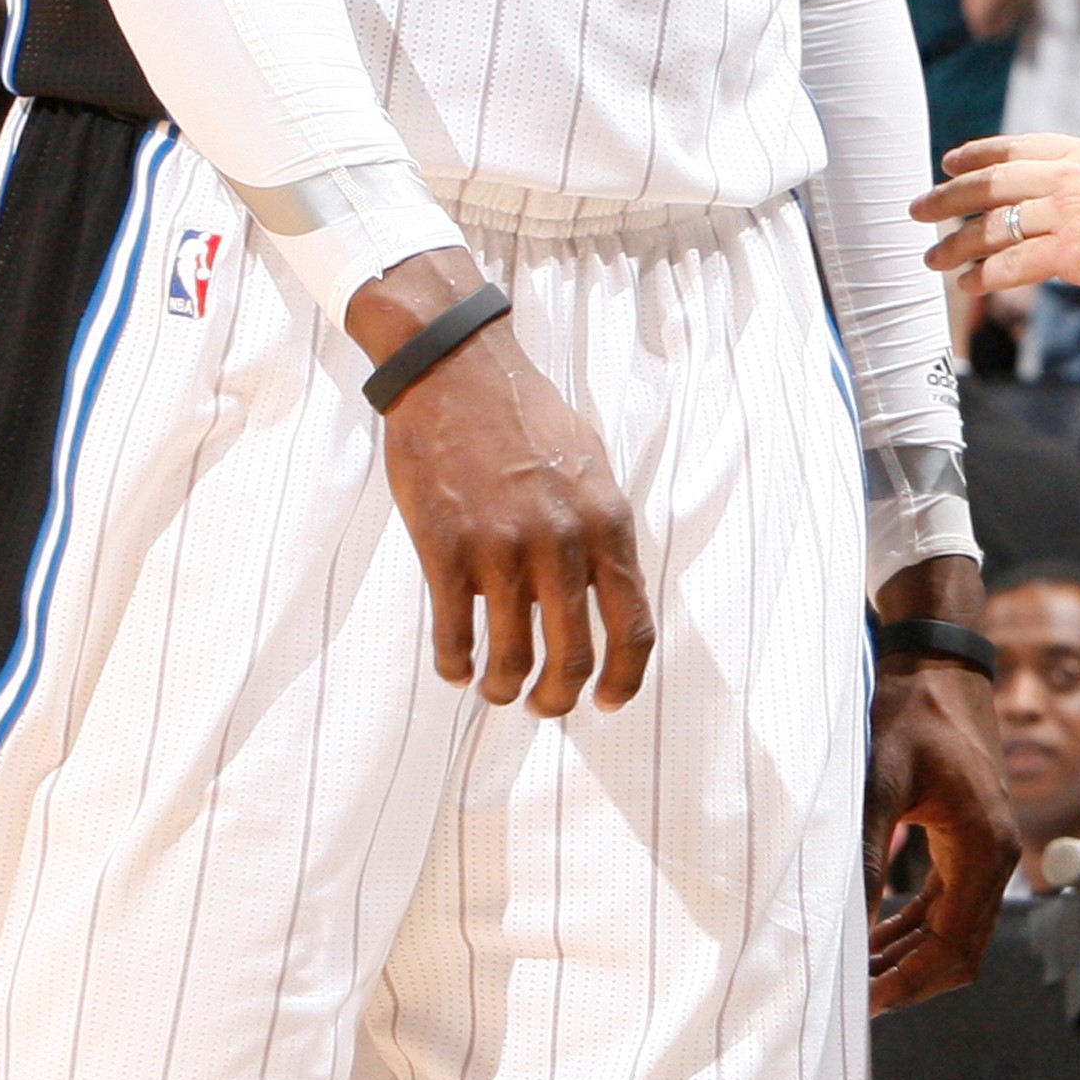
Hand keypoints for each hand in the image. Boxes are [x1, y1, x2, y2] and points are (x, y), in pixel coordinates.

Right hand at [348, 253, 655, 716]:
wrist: (458, 373)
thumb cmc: (527, 419)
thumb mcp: (590, 466)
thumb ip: (602, 531)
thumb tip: (610, 595)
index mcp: (607, 521)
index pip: (633, 624)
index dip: (626, 677)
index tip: (609, 701)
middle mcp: (562, 541)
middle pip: (574, 657)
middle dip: (559, 698)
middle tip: (545, 706)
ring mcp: (502, 548)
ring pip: (511, 658)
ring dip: (504, 689)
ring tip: (498, 689)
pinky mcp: (446, 549)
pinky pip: (455, 636)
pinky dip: (456, 665)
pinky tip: (456, 666)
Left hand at [863, 556, 1016, 1012]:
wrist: (938, 660)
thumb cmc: (912, 710)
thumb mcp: (881, 780)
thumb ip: (868, 855)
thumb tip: (846, 928)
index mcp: (984, 845)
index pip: (955, 946)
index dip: (911, 982)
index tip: (864, 1002)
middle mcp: (995, 853)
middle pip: (962, 949)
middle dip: (911, 980)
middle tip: (854, 998)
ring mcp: (986, 846)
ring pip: (956, 930)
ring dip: (910, 957)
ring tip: (855, 974)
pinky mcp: (970, 838)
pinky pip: (949, 902)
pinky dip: (916, 927)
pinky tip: (874, 935)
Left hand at [916, 133, 1079, 305]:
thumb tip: (1078, 202)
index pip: (1017, 146)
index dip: (978, 154)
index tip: (951, 161)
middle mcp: (1070, 176)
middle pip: (992, 180)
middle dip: (948, 196)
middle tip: (916, 209)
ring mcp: (1069, 212)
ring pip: (993, 224)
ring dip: (955, 242)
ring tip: (932, 258)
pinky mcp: (1073, 252)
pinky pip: (1013, 263)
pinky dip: (984, 274)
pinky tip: (969, 284)